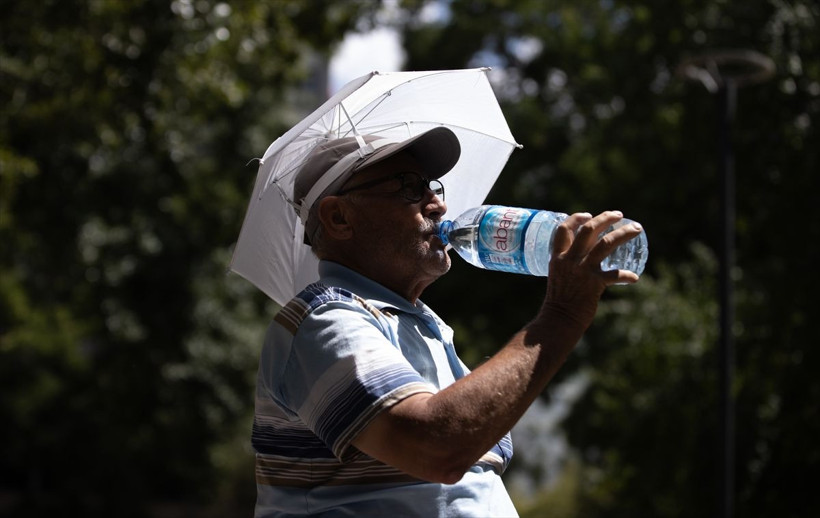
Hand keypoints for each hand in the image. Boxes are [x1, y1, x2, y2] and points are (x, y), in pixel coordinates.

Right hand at [539, 210, 642, 331]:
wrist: (559, 320)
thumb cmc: (559, 301)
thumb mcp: (559, 276)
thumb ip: (571, 265)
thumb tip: (588, 258)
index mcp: (558, 257)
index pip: (564, 229)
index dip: (576, 218)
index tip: (588, 214)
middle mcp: (570, 259)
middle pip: (589, 230)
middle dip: (605, 218)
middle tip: (618, 215)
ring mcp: (582, 270)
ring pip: (606, 244)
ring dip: (623, 234)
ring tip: (636, 228)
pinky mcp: (594, 283)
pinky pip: (615, 275)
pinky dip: (626, 276)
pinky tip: (634, 278)